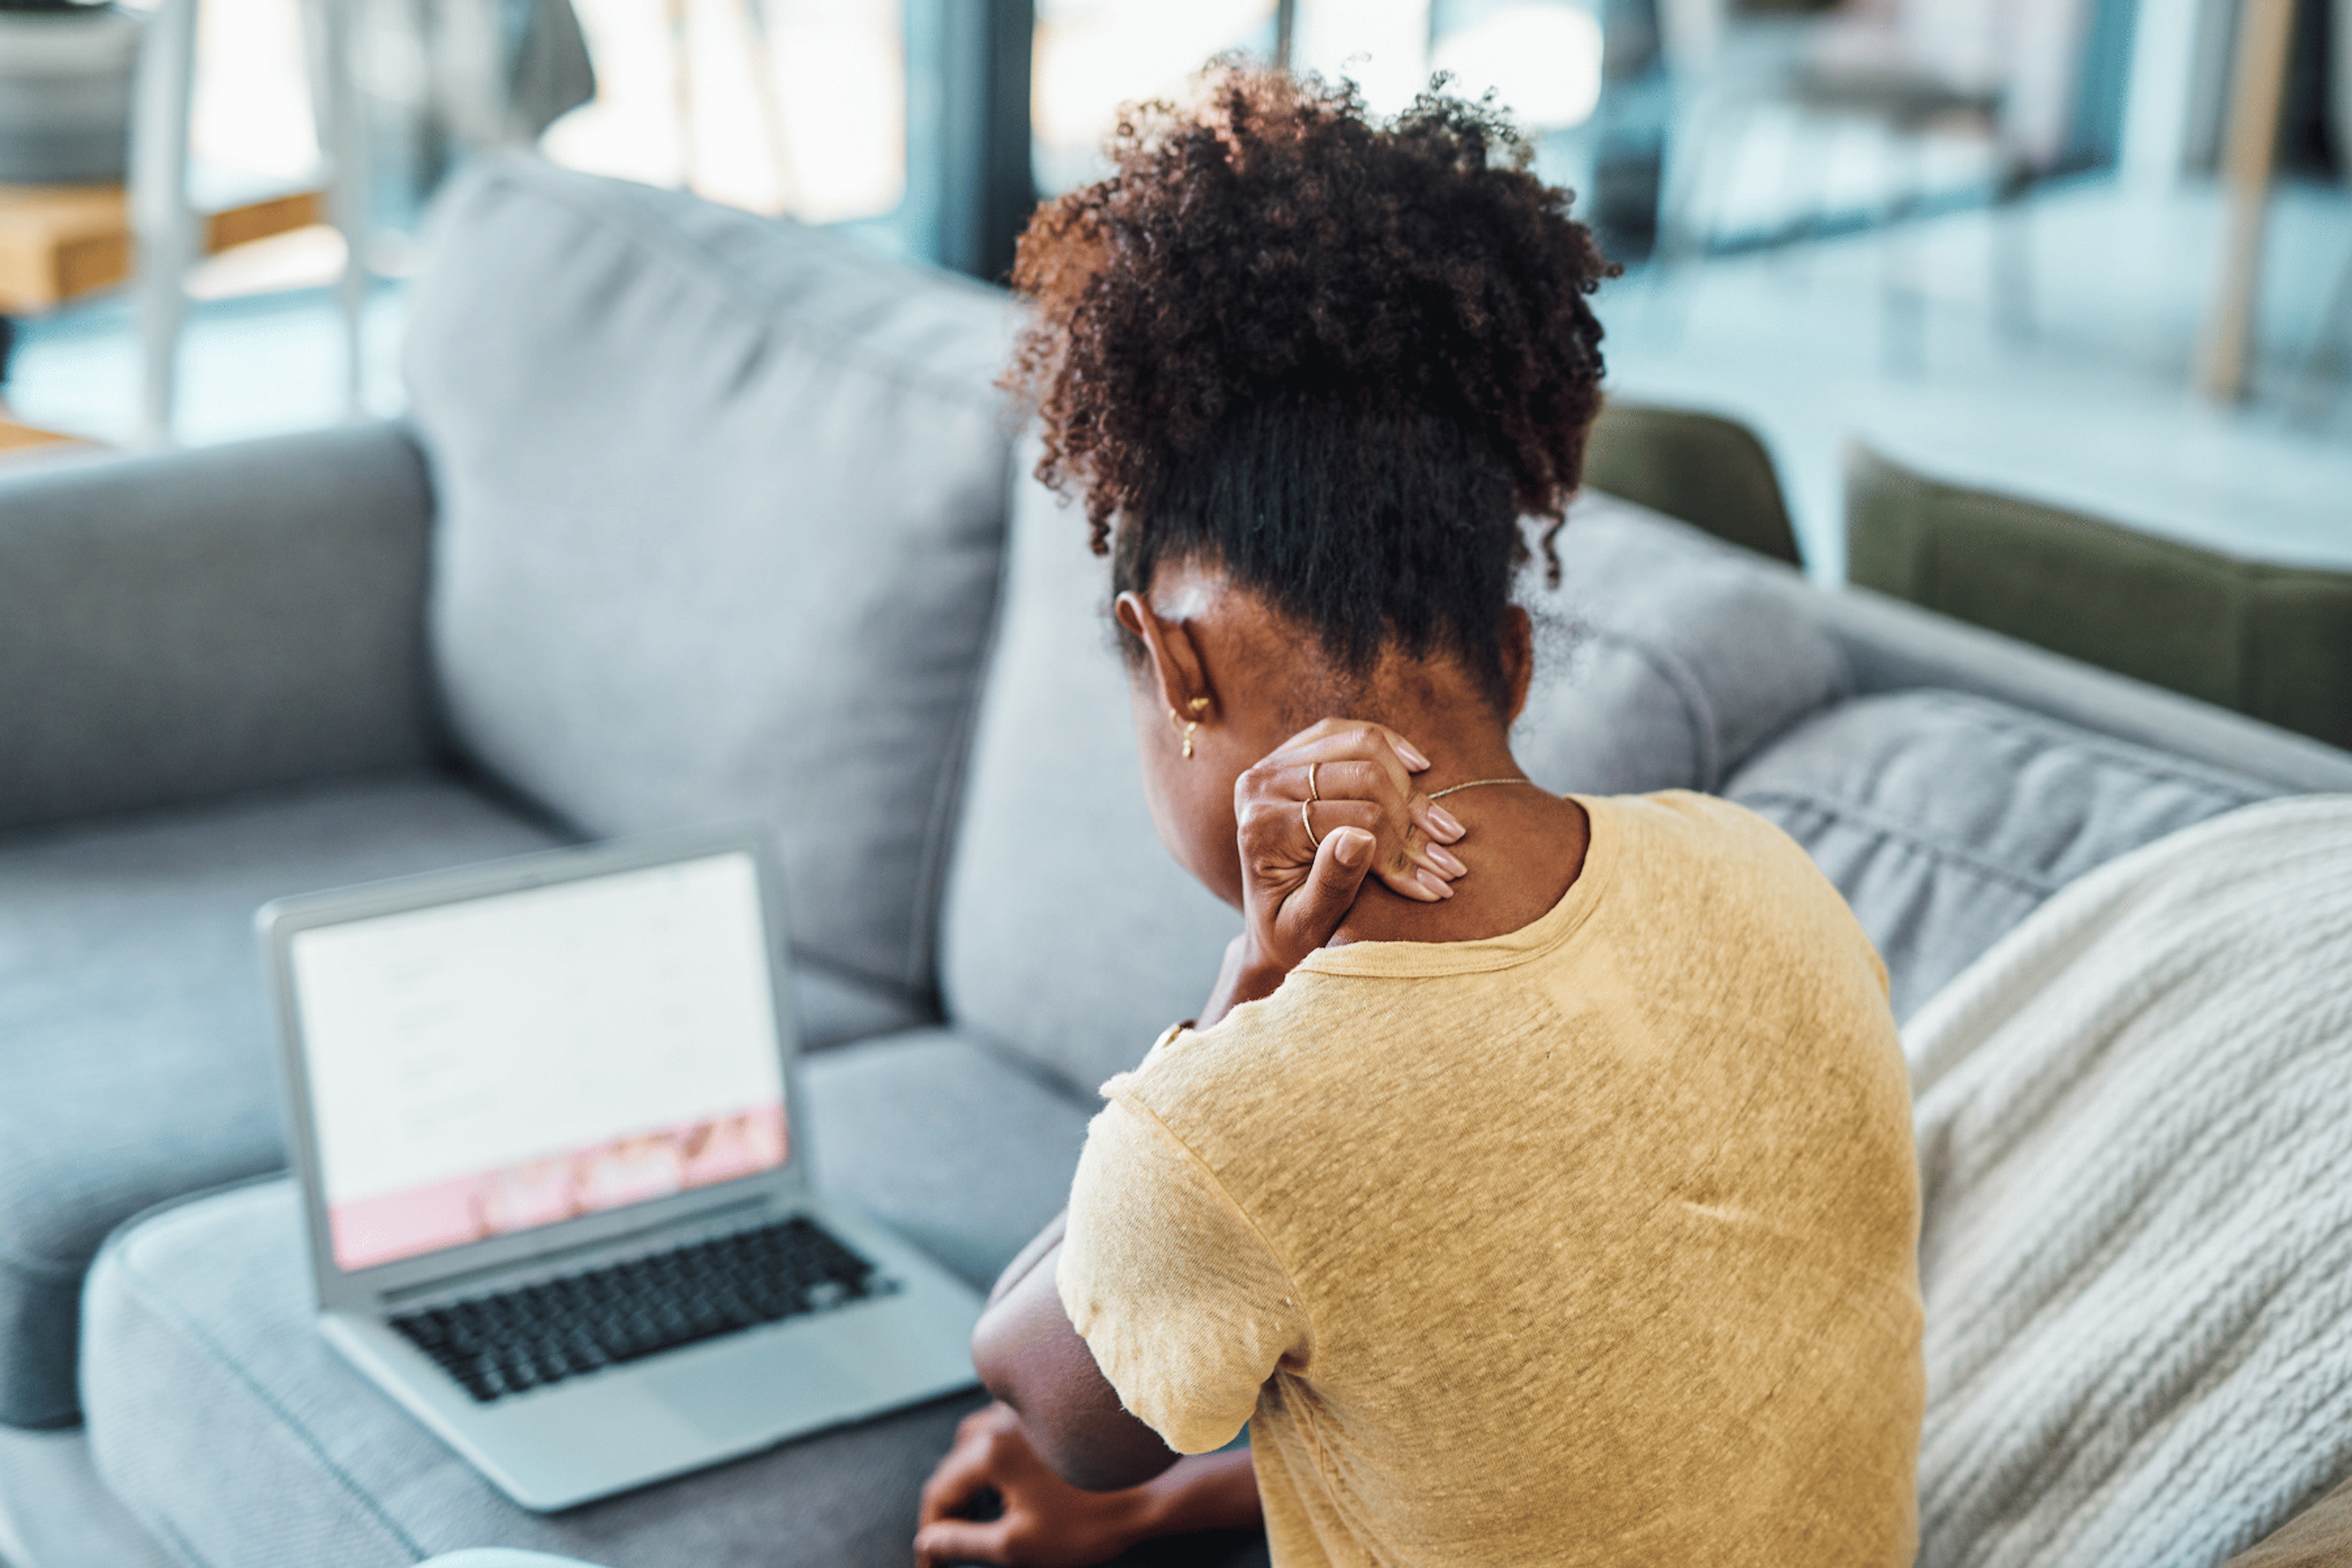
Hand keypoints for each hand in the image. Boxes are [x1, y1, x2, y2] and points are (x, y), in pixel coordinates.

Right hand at [914, 1403, 1152, 1566]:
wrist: (1151, 1495)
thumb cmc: (1089, 1521)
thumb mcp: (1016, 1544)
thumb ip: (962, 1542)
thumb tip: (928, 1541)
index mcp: (990, 1450)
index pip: (939, 1491)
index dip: (930, 1534)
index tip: (931, 1563)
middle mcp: (1003, 1420)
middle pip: (954, 1465)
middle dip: (946, 1507)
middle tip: (947, 1546)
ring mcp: (1028, 1413)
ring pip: (977, 1444)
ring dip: (968, 1480)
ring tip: (977, 1516)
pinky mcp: (1050, 1416)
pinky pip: (1004, 1434)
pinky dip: (994, 1461)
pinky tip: (1008, 1486)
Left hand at [1202, 719, 1467, 1025]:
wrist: (1270, 924)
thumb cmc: (1290, 932)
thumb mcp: (1307, 924)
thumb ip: (1331, 883)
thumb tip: (1360, 838)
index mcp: (1262, 827)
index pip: (1354, 817)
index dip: (1400, 849)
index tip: (1434, 884)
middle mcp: (1261, 785)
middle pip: (1364, 775)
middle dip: (1411, 820)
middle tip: (1446, 861)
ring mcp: (1276, 763)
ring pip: (1364, 745)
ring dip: (1411, 786)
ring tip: (1444, 829)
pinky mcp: (1294, 753)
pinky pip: (1348, 732)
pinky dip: (1391, 747)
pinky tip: (1420, 768)